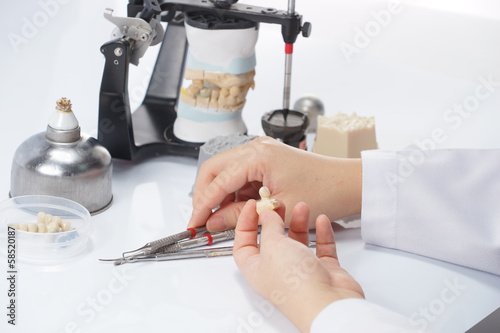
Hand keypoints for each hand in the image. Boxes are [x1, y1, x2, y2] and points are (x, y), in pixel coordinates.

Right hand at [189, 137, 361, 230]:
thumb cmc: (323, 191)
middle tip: (202, 219)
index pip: (217, 180)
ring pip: (226, 171)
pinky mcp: (268, 158)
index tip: (194, 223)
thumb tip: (213, 222)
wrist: (348, 184)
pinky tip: (241, 208)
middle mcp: (256, 147)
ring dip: (222, 194)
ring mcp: (262, 151)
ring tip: (225, 218)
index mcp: (258, 155)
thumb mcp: (277, 209)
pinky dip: (236, 191)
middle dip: (206, 195)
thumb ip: (240, 215)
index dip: (202, 205)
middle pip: (215, 169)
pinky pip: (241, 173)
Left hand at [233, 200, 363, 332]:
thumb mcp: (272, 246)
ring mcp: (301, 271)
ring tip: (302, 206)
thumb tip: (267, 214)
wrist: (328, 304)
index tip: (254, 205)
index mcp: (256, 269)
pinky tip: (321, 220)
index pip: (243, 244)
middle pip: (272, 240)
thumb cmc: (295, 285)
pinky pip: (321, 248)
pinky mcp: (323, 271)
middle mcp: (277, 271)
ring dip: (299, 223)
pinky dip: (321, 233)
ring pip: (297, 242)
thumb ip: (269, 226)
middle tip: (279, 203)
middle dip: (275, 220)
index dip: (245, 224)